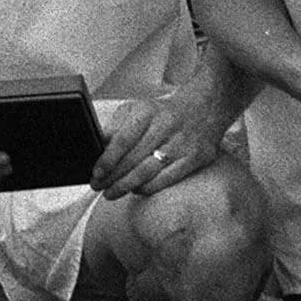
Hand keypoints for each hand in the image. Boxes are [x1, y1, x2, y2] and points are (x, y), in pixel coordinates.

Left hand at [90, 82, 230, 200]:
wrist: (204, 108)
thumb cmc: (163, 113)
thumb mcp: (137, 110)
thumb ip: (116, 126)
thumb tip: (97, 145)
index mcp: (147, 112)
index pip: (123, 139)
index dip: (107, 159)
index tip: (95, 173)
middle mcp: (165, 126)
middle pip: (134, 158)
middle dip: (112, 176)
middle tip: (98, 186)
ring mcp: (181, 143)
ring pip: (149, 171)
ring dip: (127, 185)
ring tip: (111, 193)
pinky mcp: (194, 158)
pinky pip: (167, 178)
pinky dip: (148, 187)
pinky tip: (136, 190)